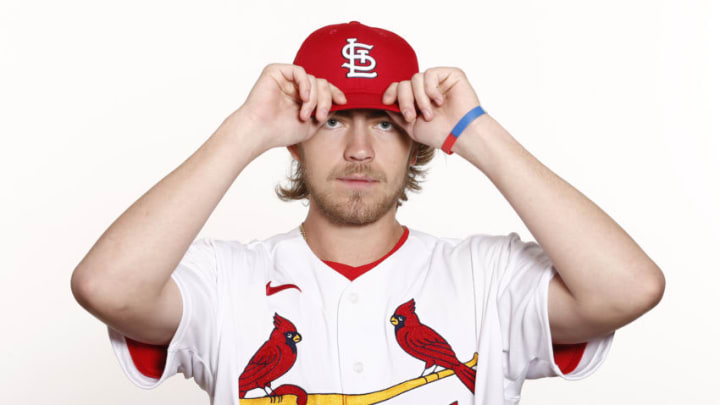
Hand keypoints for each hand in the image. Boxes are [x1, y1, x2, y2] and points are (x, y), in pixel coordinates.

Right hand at [232, 63, 346, 151]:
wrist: (261, 131)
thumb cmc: (281, 131)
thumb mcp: (313, 125)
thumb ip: (326, 111)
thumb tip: (340, 100)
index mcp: (302, 97)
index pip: (323, 89)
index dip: (335, 93)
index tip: (343, 102)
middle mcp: (294, 86)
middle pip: (321, 83)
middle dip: (326, 100)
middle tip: (320, 116)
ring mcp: (285, 78)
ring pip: (313, 79)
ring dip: (314, 99)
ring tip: (306, 115)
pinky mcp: (275, 71)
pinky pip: (300, 71)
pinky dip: (306, 85)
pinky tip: (303, 98)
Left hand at [381, 67, 481, 150]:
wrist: (460, 134)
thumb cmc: (440, 133)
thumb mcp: (411, 126)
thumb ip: (397, 113)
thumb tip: (384, 102)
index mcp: (417, 99)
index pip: (398, 88)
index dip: (390, 92)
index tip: (387, 102)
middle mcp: (426, 88)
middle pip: (404, 83)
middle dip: (404, 100)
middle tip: (411, 116)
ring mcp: (438, 81)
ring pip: (415, 79)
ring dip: (419, 99)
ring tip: (429, 114)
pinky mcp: (450, 74)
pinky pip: (430, 74)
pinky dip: (431, 89)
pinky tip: (439, 101)